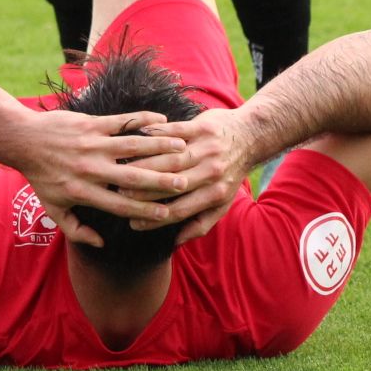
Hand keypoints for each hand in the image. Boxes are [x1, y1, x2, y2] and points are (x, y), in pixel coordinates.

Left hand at [9, 110, 187, 247]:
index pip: (120, 204)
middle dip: (160, 180)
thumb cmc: (40, 177)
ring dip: (159, 146)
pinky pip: (122, 121)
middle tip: (184, 182)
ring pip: (132, 146)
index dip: (145, 210)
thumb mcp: (53, 209)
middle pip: (132, 176)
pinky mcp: (91, 123)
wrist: (23, 140)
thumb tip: (101, 243)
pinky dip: (144, 120)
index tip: (167, 213)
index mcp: (83, 192)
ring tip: (182, 148)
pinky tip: (163, 121)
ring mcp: (92, 144)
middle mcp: (90, 169)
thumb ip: (76, 230)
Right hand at [126, 108, 253, 244]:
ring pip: (171, 160)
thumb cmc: (231, 172)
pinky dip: (156, 136)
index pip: (180, 210)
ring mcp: (208, 149)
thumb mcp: (222, 202)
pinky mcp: (203, 128)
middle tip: (120, 194)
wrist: (250, 136)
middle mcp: (212, 172)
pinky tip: (138, 139)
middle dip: (144, 191)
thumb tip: (176, 243)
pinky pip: (175, 132)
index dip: (154, 219)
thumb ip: (201, 223)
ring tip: (123, 170)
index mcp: (215, 194)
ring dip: (145, 165)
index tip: (132, 222)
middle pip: (172, 184)